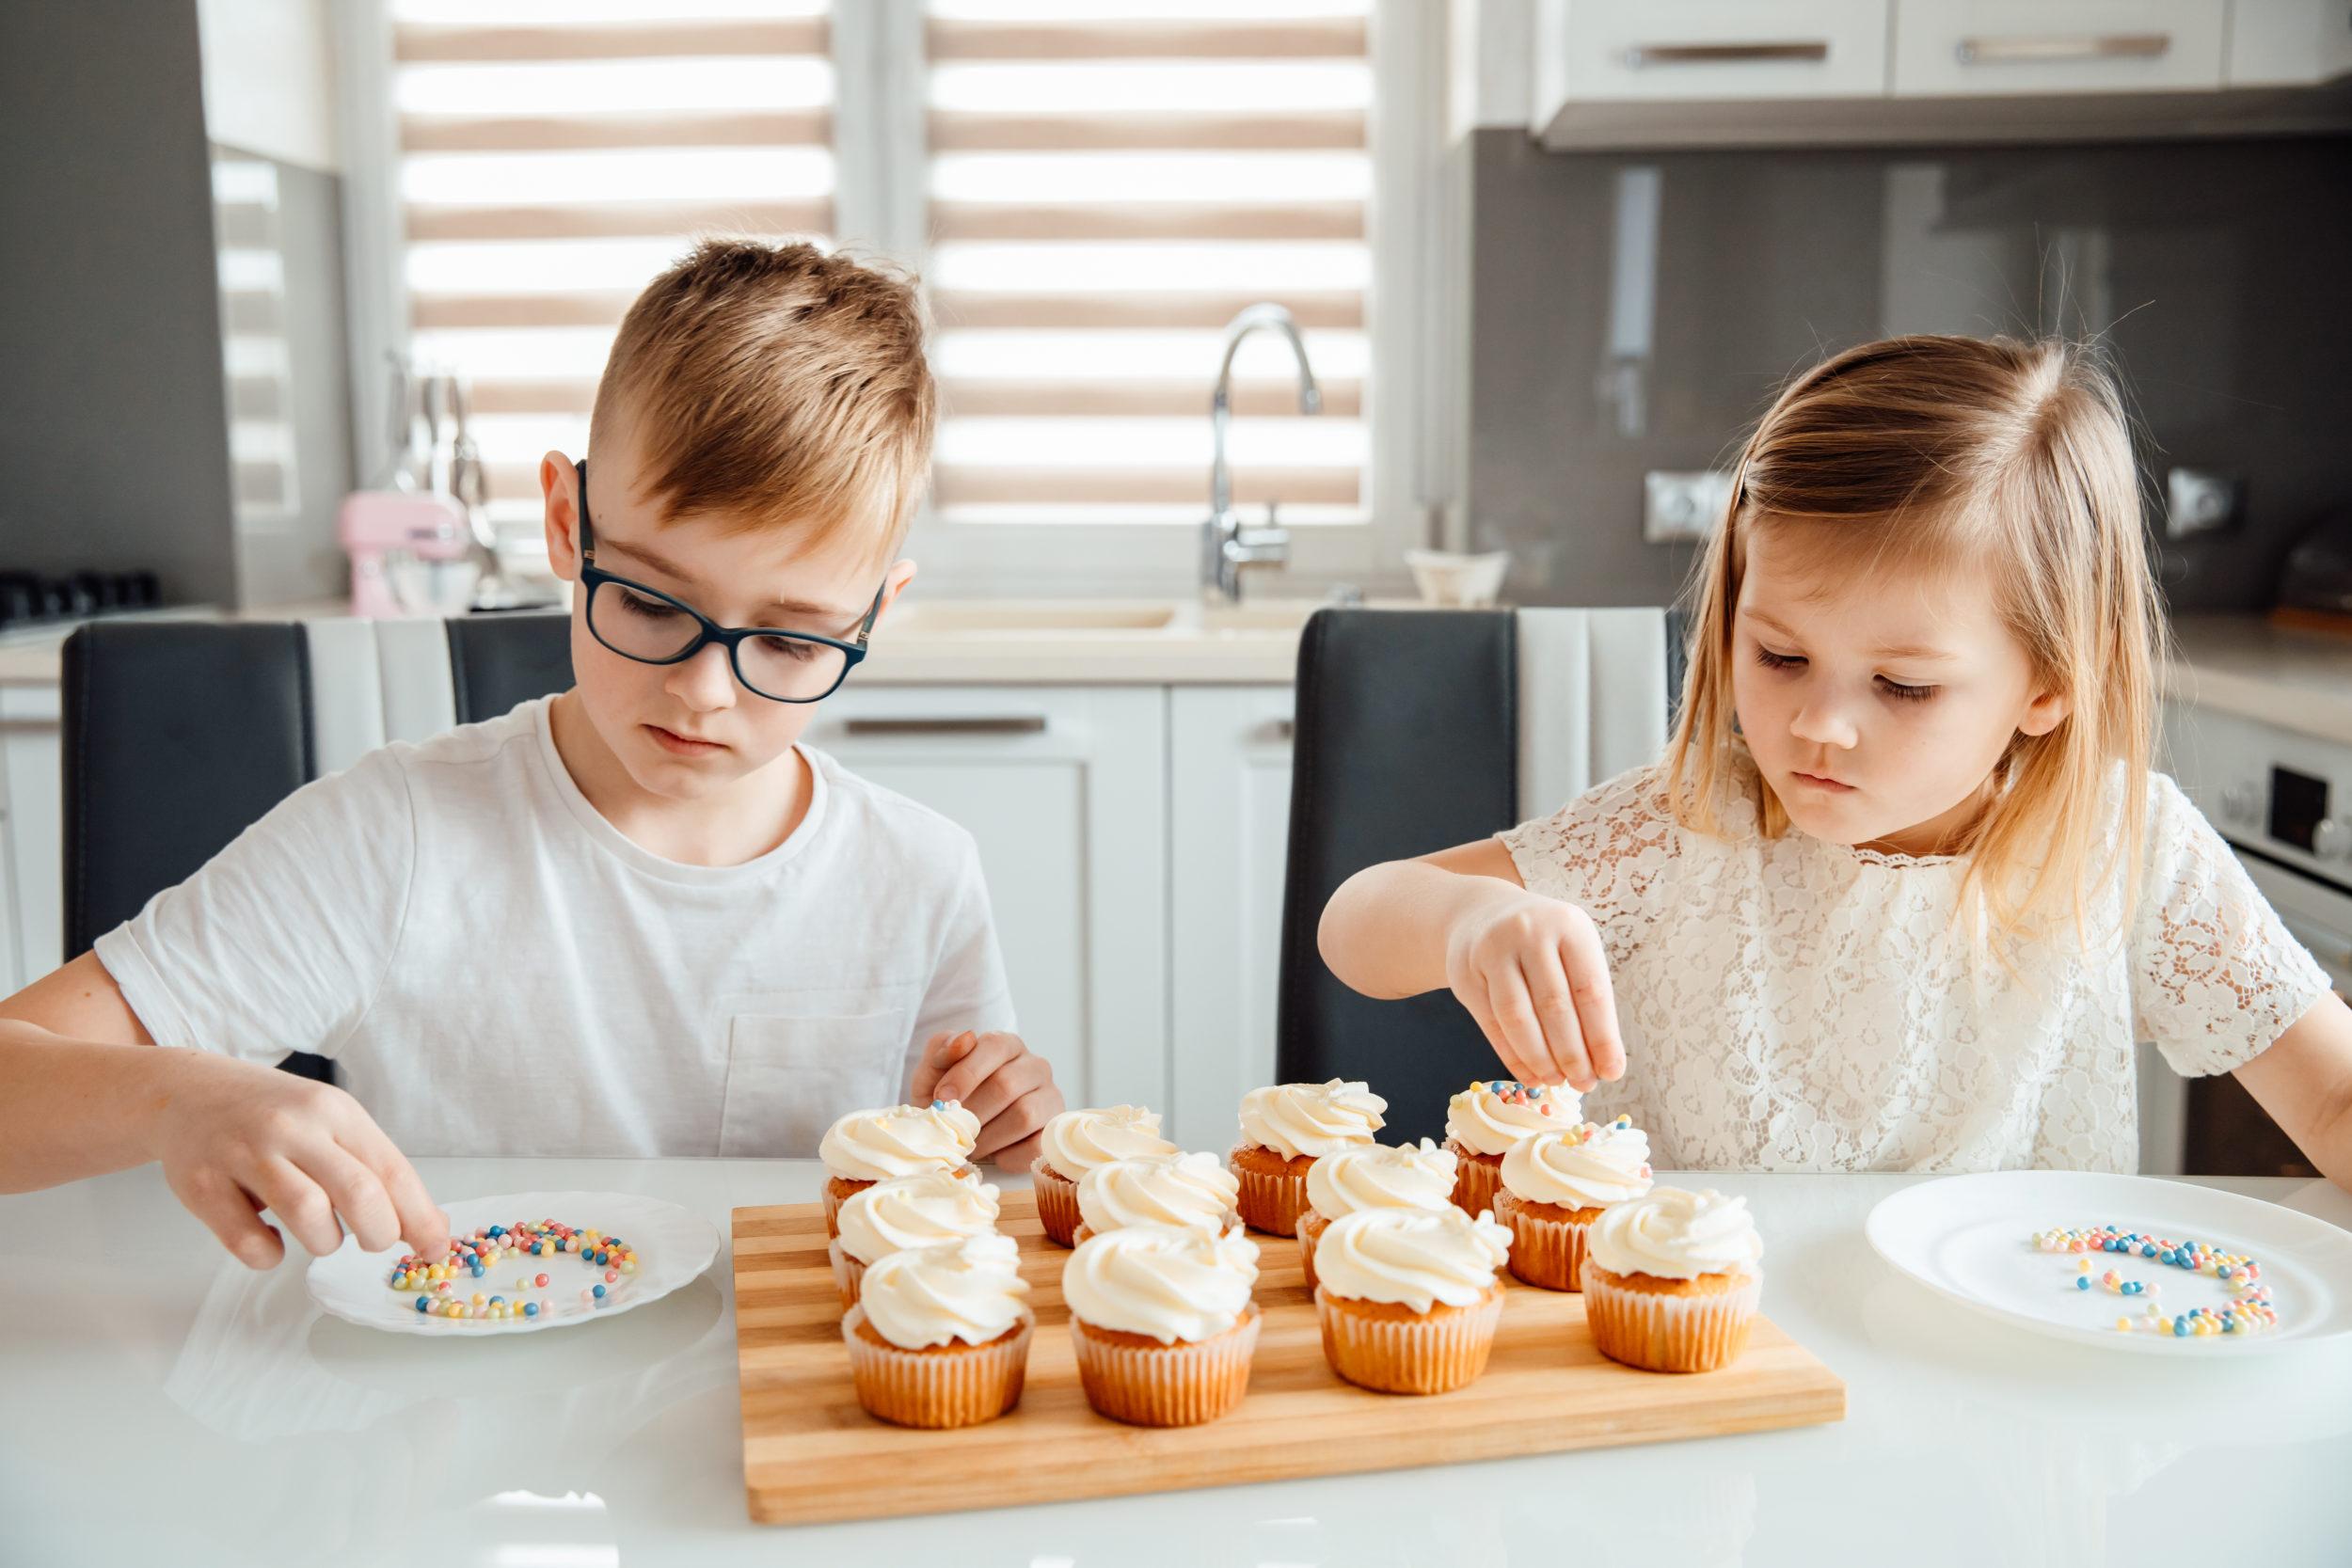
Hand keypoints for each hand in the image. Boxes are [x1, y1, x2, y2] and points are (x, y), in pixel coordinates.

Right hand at [144, 1050, 448, 1269]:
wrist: (186, 1092)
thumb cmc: (273, 1116)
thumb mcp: (329, 1122)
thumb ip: (374, 1169)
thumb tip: (428, 1229)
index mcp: (334, 1111)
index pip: (390, 1169)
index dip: (419, 1216)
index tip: (436, 1247)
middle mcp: (292, 1127)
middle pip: (357, 1192)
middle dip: (379, 1232)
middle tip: (374, 1241)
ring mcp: (244, 1154)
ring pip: (307, 1214)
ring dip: (325, 1242)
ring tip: (320, 1233)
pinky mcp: (202, 1185)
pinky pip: (247, 1241)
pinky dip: (269, 1255)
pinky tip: (271, 1239)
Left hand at [910, 1029, 1062, 1172]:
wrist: (959, 1130)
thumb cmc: (948, 1097)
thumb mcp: (933, 1072)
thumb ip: (942, 1050)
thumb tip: (965, 1039)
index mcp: (1007, 1045)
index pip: (994, 1047)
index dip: (966, 1074)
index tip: (941, 1099)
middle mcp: (1035, 1066)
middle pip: (1006, 1085)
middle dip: (972, 1112)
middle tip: (952, 1129)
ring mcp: (1050, 1097)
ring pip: (1024, 1116)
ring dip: (988, 1137)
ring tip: (969, 1144)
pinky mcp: (1053, 1130)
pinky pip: (1036, 1145)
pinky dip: (1008, 1156)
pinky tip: (993, 1154)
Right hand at [1444, 890, 1624, 1091]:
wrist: (1483, 914)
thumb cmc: (1543, 943)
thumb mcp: (1572, 950)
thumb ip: (1587, 998)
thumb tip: (1603, 1064)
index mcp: (1569, 925)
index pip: (1590, 991)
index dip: (1603, 1037)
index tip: (1612, 1072)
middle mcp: (1529, 932)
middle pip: (1554, 1006)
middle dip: (1572, 1054)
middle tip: (1584, 1084)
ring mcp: (1492, 950)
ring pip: (1518, 1018)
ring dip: (1541, 1059)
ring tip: (1556, 1081)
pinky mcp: (1464, 973)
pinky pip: (1492, 1024)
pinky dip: (1512, 1056)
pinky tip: (1529, 1074)